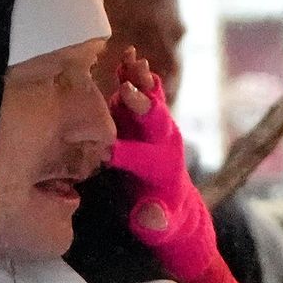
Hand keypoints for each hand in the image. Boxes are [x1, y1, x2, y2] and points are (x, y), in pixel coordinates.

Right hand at [107, 56, 220, 282]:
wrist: (172, 203)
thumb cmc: (162, 219)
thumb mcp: (160, 227)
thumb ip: (157, 222)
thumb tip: (151, 217)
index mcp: (165, 166)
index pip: (145, 157)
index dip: (128, 155)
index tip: (111, 152)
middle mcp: (162, 140)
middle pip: (154, 119)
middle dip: (142, 103)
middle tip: (130, 85)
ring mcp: (152, 126)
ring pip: (148, 98)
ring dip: (140, 79)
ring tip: (131, 59)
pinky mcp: (141, 118)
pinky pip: (138, 92)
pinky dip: (132, 74)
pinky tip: (126, 54)